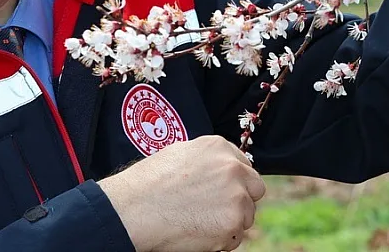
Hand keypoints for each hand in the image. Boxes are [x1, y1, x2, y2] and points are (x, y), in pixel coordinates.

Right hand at [98, 135, 266, 251]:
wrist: (134, 209)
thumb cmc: (148, 183)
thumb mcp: (179, 154)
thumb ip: (207, 160)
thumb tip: (217, 170)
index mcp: (219, 148)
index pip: (244, 166)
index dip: (234, 181)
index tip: (223, 191)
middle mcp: (233, 169)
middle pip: (254, 188)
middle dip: (241, 199)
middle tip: (218, 210)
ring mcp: (235, 197)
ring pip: (246, 215)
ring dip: (230, 221)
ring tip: (200, 222)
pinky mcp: (232, 224)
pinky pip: (235, 238)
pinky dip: (221, 240)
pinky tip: (199, 233)